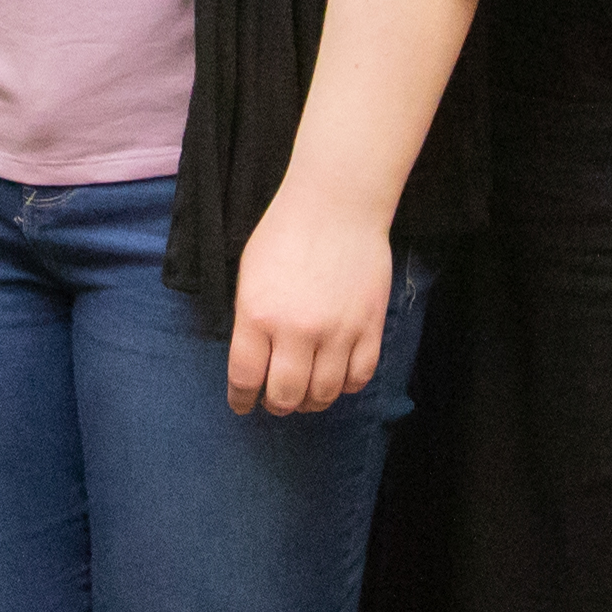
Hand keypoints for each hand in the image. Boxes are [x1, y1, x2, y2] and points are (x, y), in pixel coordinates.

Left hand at [226, 180, 394, 417]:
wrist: (337, 206)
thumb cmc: (285, 235)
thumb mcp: (248, 276)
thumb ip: (248, 322)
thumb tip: (253, 363)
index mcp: (258, 316)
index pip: (245, 379)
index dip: (241, 399)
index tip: (242, 404)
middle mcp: (297, 331)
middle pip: (286, 396)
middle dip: (277, 405)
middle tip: (276, 400)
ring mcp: (338, 332)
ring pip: (324, 394)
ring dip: (312, 401)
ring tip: (306, 394)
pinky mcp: (369, 327)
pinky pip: (359, 378)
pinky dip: (346, 386)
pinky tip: (336, 377)